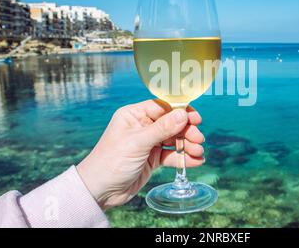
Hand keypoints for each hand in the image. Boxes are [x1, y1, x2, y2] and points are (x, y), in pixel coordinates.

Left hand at [76, 100, 204, 209]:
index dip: (180, 112)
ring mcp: (148, 143)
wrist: (100, 190)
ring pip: (174, 140)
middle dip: (186, 131)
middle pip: (172, 124)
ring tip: (198, 153)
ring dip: (188, 146)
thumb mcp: (138, 142)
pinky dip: (183, 158)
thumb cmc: (111, 161)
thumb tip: (183, 114)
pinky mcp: (152, 159)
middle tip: (198, 139)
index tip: (196, 119)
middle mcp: (142, 126)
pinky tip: (195, 161)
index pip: (162, 107)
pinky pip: (171, 155)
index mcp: (134, 115)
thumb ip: (162, 128)